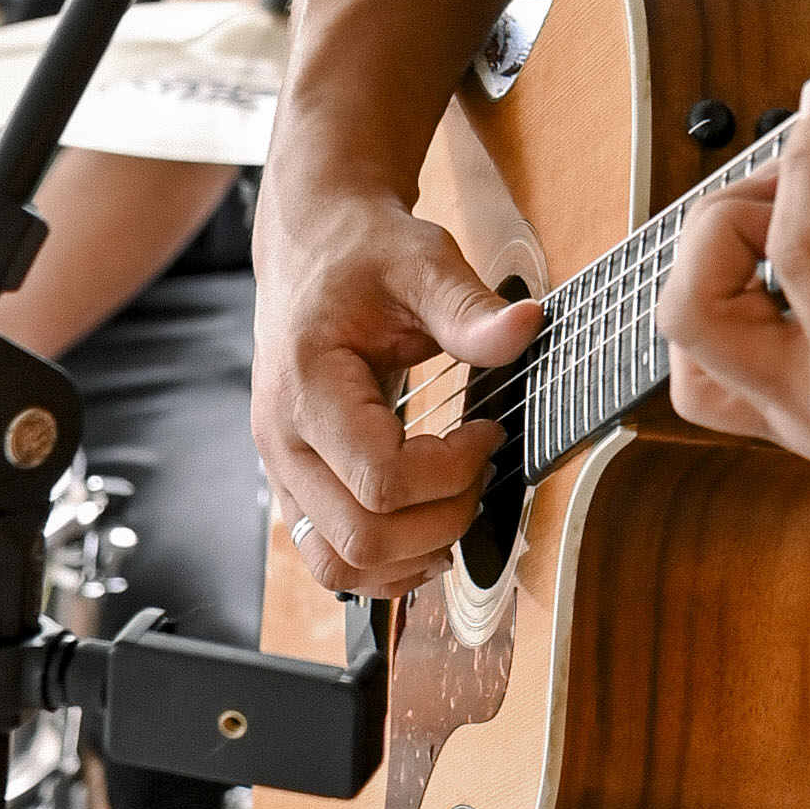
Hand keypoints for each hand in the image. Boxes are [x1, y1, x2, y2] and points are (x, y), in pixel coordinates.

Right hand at [252, 188, 538, 598]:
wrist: (313, 245)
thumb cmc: (364, 253)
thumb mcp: (422, 262)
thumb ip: (470, 308)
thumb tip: (527, 327)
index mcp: (306, 388)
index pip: (382, 481)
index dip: (451, 472)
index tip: (489, 432)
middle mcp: (281, 440)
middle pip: (360, 537)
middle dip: (441, 520)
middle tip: (481, 472)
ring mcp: (282, 469)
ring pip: (336, 563)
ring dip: (409, 558)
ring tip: (459, 509)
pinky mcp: (295, 482)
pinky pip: (329, 554)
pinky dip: (382, 562)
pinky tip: (427, 534)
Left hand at [656, 79, 809, 558]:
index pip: (803, 250)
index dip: (807, 157)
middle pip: (697, 308)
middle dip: (729, 215)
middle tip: (804, 177)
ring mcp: (798, 425)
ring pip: (688, 349)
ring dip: (713, 268)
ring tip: (788, 221)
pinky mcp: (796, 425)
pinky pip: (714, 377)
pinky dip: (725, 313)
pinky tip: (777, 277)